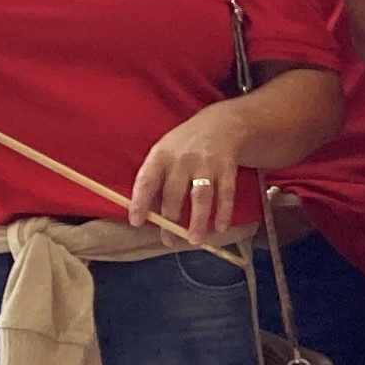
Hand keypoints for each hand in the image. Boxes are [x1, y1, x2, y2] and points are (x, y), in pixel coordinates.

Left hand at [130, 104, 255, 244]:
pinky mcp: (227, 168)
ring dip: (198, 220)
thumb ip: (156, 180)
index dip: (140, 202)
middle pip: (174, 192)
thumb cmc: (184, 146)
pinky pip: (225, 194)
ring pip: (201, 196)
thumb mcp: (164, 154)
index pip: (146, 180)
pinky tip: (220, 227)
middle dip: (170, 219)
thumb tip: (148, 214)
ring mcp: (207, 164)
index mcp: (161, 155)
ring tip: (194, 240)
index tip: (136, 222)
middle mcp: (183, 159)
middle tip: (168, 240)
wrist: (220, 124)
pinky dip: (224, 212)